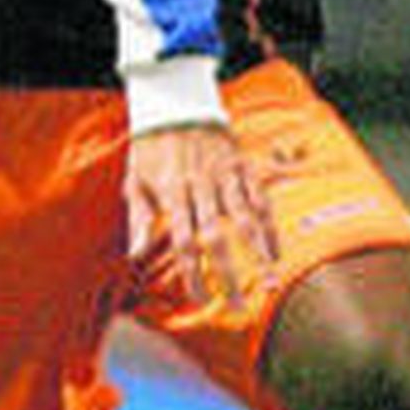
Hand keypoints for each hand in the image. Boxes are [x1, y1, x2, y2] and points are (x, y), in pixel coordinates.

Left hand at [125, 122, 278, 308]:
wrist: (176, 103)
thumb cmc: (151, 147)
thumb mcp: (135, 179)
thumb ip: (138, 218)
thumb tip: (134, 256)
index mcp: (171, 193)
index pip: (182, 241)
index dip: (192, 272)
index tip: (200, 298)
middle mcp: (200, 187)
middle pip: (215, 237)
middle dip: (227, 274)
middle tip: (236, 306)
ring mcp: (225, 176)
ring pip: (245, 220)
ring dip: (259, 254)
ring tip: (270, 283)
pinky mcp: (243, 167)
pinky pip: (260, 200)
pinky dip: (270, 227)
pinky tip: (276, 252)